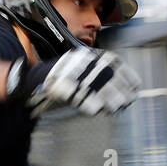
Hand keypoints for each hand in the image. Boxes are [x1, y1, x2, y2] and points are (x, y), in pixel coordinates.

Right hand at [17, 47, 140, 115]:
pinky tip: (96, 110)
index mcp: (88, 54)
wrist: (31, 80)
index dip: (126, 75)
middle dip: (119, 89)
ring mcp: (70, 71)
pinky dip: (89, 104)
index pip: (113, 62)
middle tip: (127, 101)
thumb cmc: (60, 79)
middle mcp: (81, 60)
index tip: (135, 87)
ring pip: (95, 85)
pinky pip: (78, 95)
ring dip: (108, 97)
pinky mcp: (60, 84)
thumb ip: (100, 76)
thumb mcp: (82, 71)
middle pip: (106, 74)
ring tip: (115, 108)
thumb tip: (123, 91)